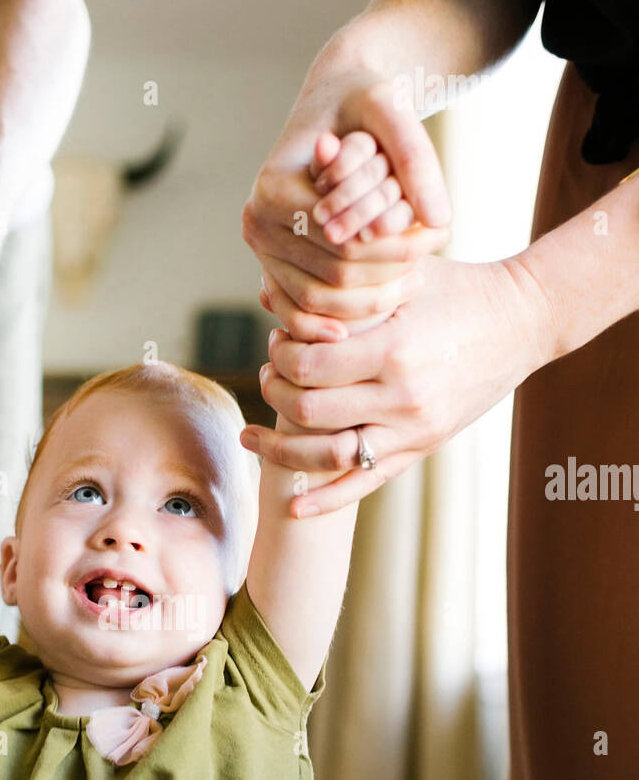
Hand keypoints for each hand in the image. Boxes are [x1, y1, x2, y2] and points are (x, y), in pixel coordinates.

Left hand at [240, 255, 554, 515]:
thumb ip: (338, 286)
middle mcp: (402, 395)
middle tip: (268, 373)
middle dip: (275, 391)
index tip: (276, 340)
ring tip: (256, 435)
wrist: (523, 320)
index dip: (280, 355)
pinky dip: (325, 499)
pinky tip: (293, 505)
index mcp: (394, 347)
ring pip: (328, 456)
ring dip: (281, 448)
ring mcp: (412, 429)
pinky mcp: (421, 448)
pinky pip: (364, 483)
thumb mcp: (401, 274)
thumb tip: (266, 292)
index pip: (308, 365)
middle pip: (309, 411)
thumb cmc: (458, 288)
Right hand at [243, 63, 450, 339]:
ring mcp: (260, 250)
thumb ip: (415, 157)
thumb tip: (440, 219)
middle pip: (331, 275)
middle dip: (385, 276)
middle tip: (429, 268)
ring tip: (411, 284)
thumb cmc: (360, 99)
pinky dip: (328, 323)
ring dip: (366, 302)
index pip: (344, 241)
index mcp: (274, 188)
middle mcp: (257, 224)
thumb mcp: (391, 108)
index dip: (394, 247)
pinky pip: (296, 310)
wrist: (331, 102)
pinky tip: (369, 321)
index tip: (438, 238)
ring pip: (316, 300)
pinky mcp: (269, 265)